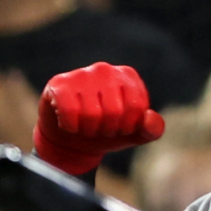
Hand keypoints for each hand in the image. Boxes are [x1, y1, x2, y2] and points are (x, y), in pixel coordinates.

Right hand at [35, 62, 162, 174]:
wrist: (69, 140)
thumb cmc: (104, 132)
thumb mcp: (133, 134)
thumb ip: (151, 128)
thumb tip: (148, 118)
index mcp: (128, 76)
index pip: (137, 107)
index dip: (126, 127)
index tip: (118, 128)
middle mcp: (105, 70)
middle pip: (114, 111)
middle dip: (106, 130)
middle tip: (98, 129)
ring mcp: (81, 74)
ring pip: (91, 114)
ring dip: (88, 130)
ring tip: (84, 127)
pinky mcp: (59, 84)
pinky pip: (69, 110)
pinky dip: (70, 126)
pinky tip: (68, 125)